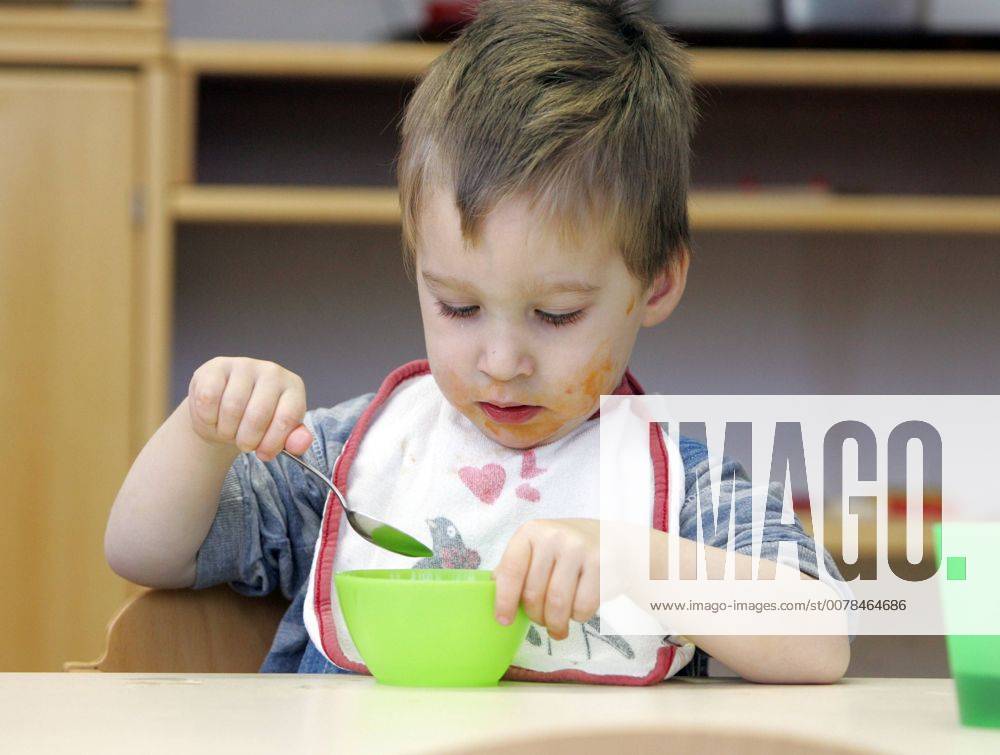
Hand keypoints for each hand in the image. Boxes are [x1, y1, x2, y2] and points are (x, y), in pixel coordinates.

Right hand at [187, 356, 311, 461]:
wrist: (223, 409)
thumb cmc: (255, 423)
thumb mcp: (278, 433)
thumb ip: (293, 441)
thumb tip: (301, 444)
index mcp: (293, 388)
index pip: (287, 419)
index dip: (272, 443)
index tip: (263, 455)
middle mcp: (272, 372)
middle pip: (257, 415)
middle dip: (247, 440)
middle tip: (243, 444)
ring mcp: (244, 365)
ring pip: (231, 407)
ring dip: (226, 430)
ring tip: (228, 430)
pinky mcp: (217, 365)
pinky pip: (208, 397)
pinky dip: (207, 417)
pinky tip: (214, 417)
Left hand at [493, 518, 599, 639]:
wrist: (612, 538)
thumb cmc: (566, 549)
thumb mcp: (537, 548)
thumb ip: (516, 568)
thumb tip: (490, 593)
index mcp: (531, 532)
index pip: (511, 570)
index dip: (504, 600)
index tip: (503, 620)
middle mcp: (554, 537)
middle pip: (534, 593)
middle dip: (535, 616)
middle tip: (540, 621)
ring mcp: (579, 549)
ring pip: (558, 604)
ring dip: (555, 623)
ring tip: (557, 626)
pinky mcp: (602, 564)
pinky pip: (583, 606)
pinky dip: (578, 617)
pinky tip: (578, 610)